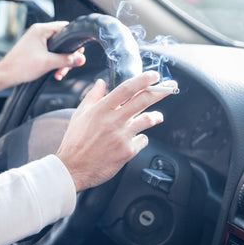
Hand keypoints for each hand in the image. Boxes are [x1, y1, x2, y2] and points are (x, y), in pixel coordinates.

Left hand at [0, 22, 85, 97]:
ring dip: (61, 62)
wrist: (6, 75)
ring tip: (60, 73)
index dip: (73, 40)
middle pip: (62, 41)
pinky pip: (50, 54)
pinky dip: (54, 63)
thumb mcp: (48, 63)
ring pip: (57, 49)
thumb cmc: (21, 66)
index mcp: (41, 30)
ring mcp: (36, 41)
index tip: (78, 52)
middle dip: (67, 56)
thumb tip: (81, 59)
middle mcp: (38, 33)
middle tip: (69, 67)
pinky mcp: (35, 50)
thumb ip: (67, 60)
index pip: (65, 27)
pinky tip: (55, 73)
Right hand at [56, 72, 176, 191]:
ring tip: (158, 116)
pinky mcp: (127, 151)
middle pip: (143, 100)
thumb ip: (92, 97)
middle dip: (160, 91)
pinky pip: (142, 140)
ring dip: (156, 116)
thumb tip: (101, 83)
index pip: (126, 89)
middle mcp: (113, 121)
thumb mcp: (79, 115)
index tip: (153, 75)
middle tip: (170, 86)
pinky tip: (136, 139)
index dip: (143, 80)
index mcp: (101, 109)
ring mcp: (122, 136)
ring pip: (148, 120)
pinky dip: (141, 138)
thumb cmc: (74, 142)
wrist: (73, 168)